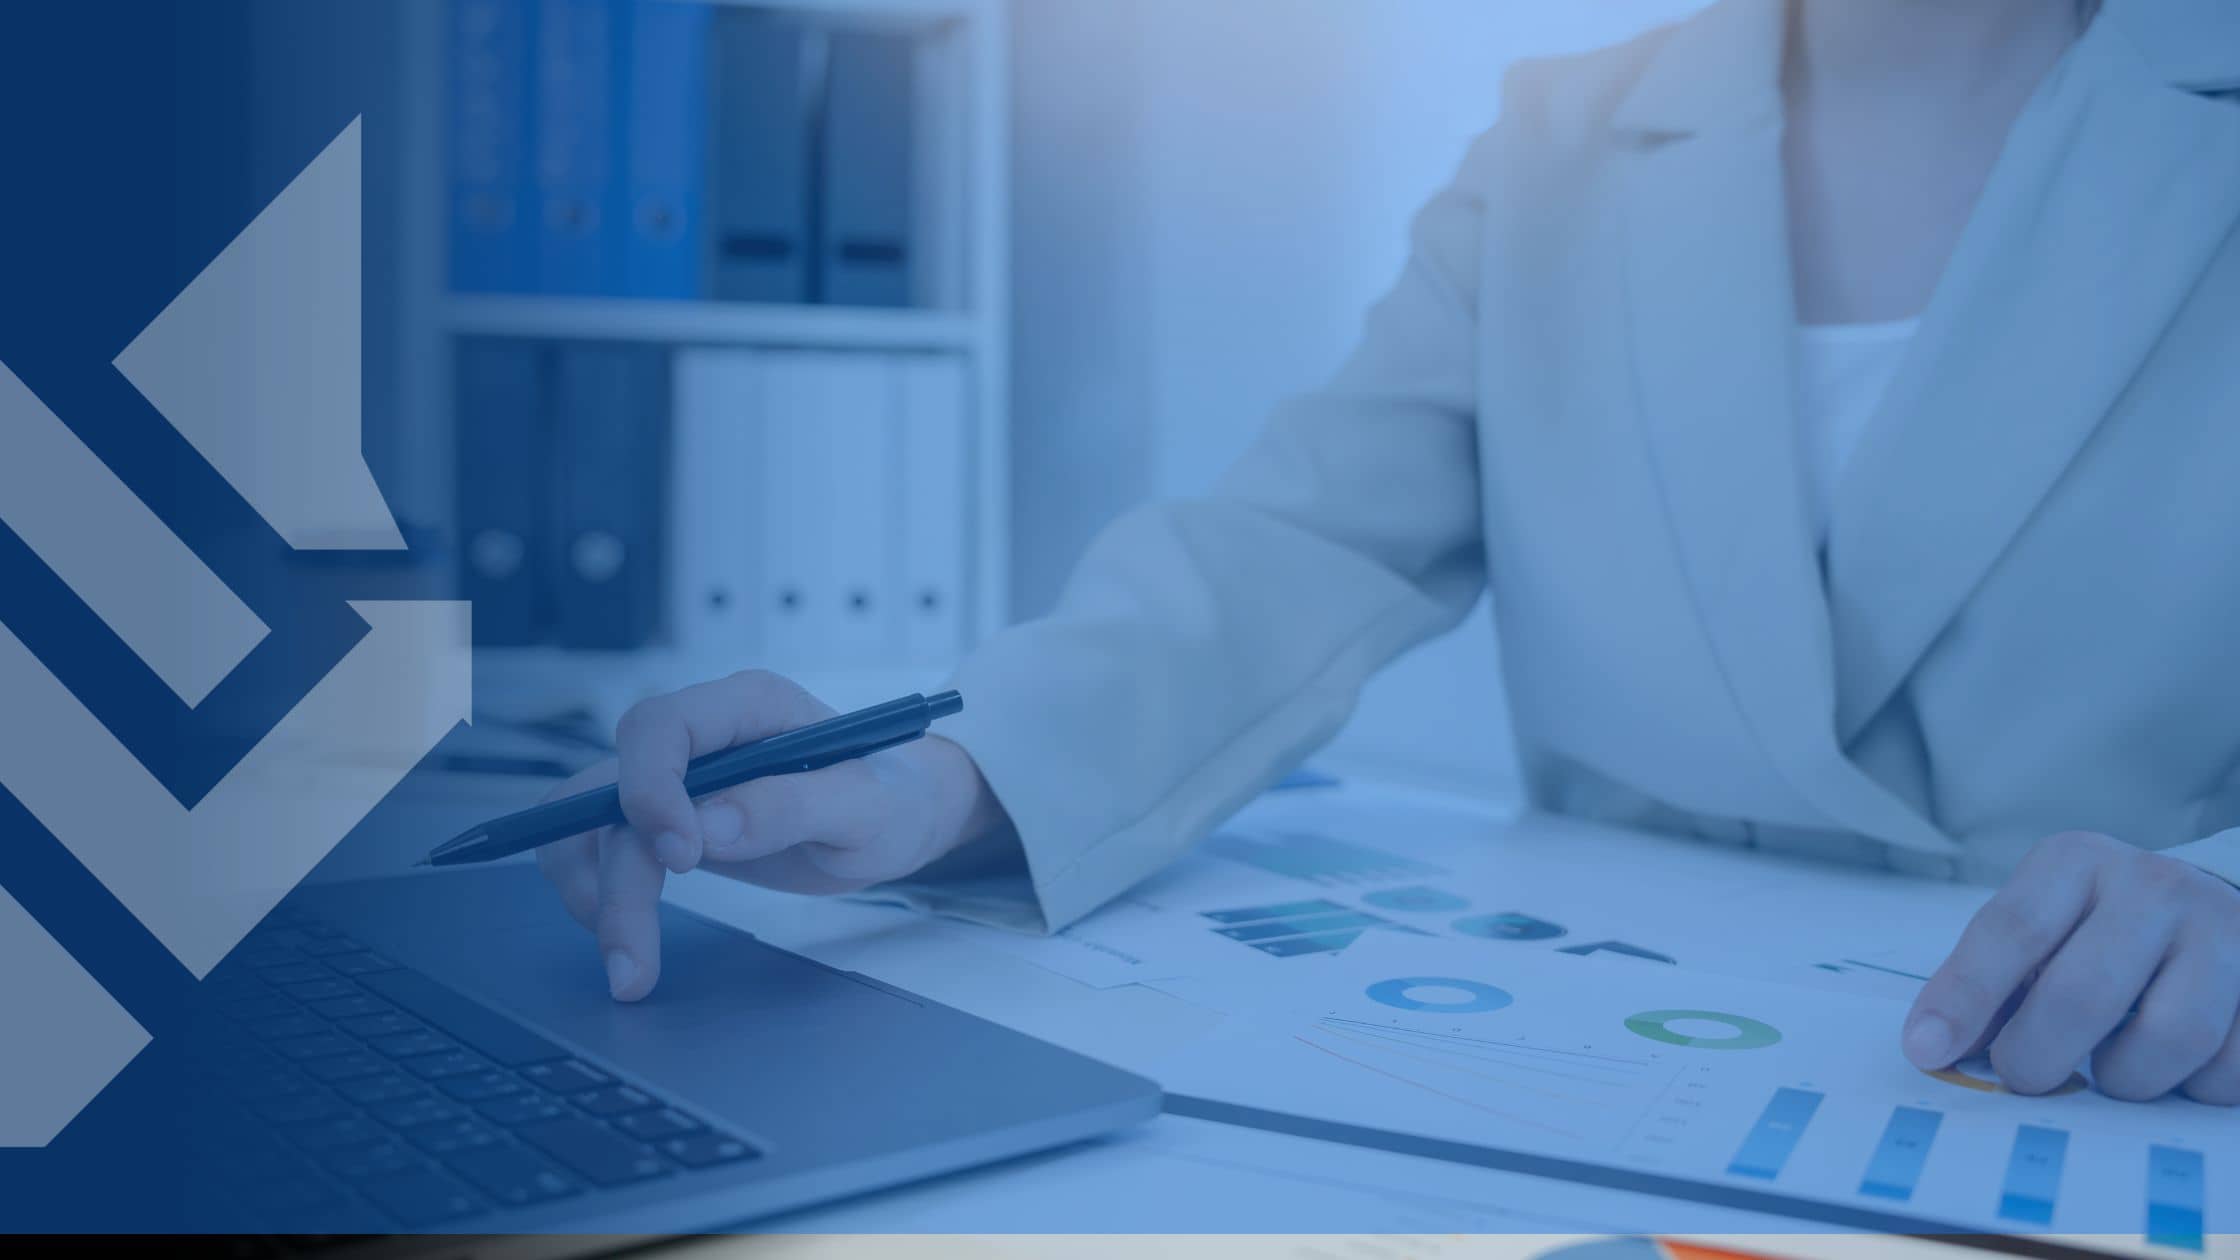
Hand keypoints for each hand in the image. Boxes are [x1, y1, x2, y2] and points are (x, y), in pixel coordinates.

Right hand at [534, 670, 1009, 1001]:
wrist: (901, 816)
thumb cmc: (894, 799)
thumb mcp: (866, 808)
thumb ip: (792, 807)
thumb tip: (708, 827)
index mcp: (750, 706)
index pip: (662, 726)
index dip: (650, 788)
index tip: (681, 857)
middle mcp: (702, 734)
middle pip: (613, 788)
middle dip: (615, 876)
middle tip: (633, 959)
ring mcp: (677, 776)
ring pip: (588, 820)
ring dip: (591, 890)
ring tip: (627, 963)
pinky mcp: (666, 818)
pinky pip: (598, 844)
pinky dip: (596, 889)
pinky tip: (628, 935)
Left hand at [1903, 830, 2239, 1101]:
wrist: (2220, 903)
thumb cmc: (2103, 927)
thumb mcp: (2041, 927)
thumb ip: (1989, 982)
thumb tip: (1936, 1048)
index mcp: (2076, 863)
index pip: (2009, 931)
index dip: (1964, 998)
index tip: (1926, 1051)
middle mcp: (2153, 887)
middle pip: (2081, 994)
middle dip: (2037, 1056)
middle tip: (2022, 1076)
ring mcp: (2223, 933)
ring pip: (2167, 1039)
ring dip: (2124, 1078)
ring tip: (2109, 1067)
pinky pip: (2229, 1069)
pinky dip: (2192, 1087)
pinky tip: (2175, 1066)